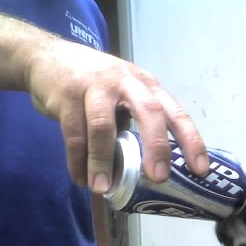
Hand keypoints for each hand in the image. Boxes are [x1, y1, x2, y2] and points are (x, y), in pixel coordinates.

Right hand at [22, 35, 209, 192]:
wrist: (45, 56)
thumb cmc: (95, 85)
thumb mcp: (125, 95)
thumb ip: (138, 123)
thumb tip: (154, 169)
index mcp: (147, 86)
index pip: (176, 113)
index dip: (191, 140)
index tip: (200, 169)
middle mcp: (126, 82)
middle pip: (149, 112)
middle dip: (156, 146)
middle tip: (158, 178)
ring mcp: (95, 85)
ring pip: (103, 126)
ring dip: (102, 161)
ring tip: (102, 188)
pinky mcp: (66, 94)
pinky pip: (73, 133)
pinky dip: (77, 160)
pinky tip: (81, 179)